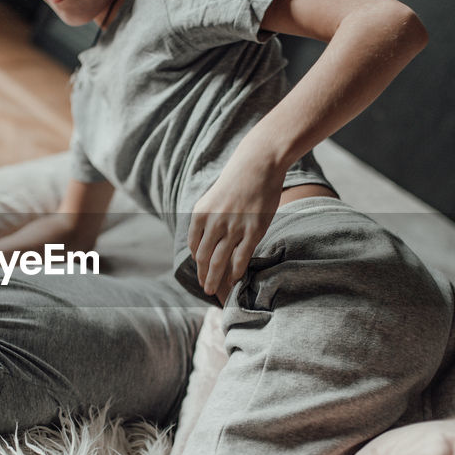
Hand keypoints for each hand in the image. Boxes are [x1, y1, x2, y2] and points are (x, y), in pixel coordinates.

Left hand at [188, 146, 284, 298]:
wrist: (259, 164)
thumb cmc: (237, 180)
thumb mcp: (213, 199)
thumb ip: (208, 220)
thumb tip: (207, 243)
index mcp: (200, 214)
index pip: (195, 247)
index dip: (198, 263)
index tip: (202, 272)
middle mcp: (214, 223)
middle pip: (205, 258)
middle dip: (204, 276)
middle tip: (206, 289)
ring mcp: (234, 228)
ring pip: (220, 262)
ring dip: (216, 279)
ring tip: (214, 291)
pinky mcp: (253, 231)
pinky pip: (241, 258)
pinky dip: (236, 272)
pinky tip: (234, 280)